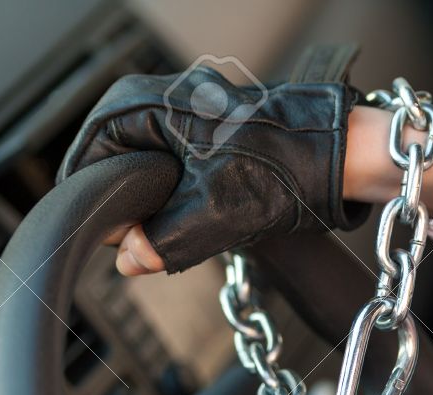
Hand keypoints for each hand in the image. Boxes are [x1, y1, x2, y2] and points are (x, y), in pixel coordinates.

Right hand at [58, 64, 369, 276]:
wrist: (343, 158)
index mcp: (151, 102)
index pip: (89, 149)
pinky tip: (194, 215)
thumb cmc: (288, 170)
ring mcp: (191, 110)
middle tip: (137, 238)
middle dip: (125, 203)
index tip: (107, 235)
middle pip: (115, 157)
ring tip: (169, 229)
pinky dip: (177, 192)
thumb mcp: (213, 215)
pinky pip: (175, 162)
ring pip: (146, 163)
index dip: (94, 198)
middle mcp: (166, 96)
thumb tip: (127, 259)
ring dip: (153, 201)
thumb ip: (161, 240)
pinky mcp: (213, 128)